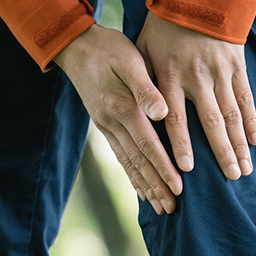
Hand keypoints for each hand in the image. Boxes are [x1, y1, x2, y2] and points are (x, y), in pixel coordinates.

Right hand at [55, 24, 181, 214]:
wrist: (76, 46)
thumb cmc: (108, 49)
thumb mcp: (129, 60)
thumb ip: (145, 88)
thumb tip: (162, 111)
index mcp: (123, 108)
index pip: (148, 145)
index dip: (163, 168)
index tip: (179, 188)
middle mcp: (113, 123)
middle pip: (138, 162)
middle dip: (156, 186)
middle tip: (173, 209)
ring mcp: (106, 126)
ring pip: (128, 163)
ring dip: (145, 186)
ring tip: (160, 207)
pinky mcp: (104, 125)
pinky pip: (119, 156)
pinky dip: (131, 175)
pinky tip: (141, 188)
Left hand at [136, 11, 255, 179]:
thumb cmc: (162, 28)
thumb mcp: (143, 51)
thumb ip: (143, 84)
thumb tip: (143, 117)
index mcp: (170, 76)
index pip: (176, 117)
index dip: (181, 144)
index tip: (187, 169)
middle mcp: (197, 76)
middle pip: (212, 121)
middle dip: (222, 153)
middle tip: (231, 178)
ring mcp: (220, 71)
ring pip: (233, 114)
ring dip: (239, 144)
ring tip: (244, 168)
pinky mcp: (236, 65)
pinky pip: (246, 97)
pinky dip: (252, 120)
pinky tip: (255, 141)